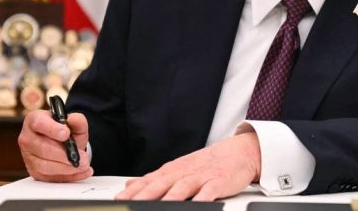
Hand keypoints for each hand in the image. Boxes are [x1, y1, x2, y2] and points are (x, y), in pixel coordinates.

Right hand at [18, 109, 92, 181]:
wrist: (63, 143)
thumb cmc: (65, 131)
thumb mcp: (74, 123)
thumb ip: (77, 120)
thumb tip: (73, 120)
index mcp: (34, 120)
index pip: (38, 123)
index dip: (52, 129)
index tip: (66, 134)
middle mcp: (27, 138)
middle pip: (42, 148)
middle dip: (64, 154)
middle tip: (81, 157)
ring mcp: (28, 156)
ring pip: (44, 166)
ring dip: (66, 168)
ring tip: (82, 165)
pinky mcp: (34, 171)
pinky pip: (49, 178)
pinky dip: (68, 177)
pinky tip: (81, 173)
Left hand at [116, 131, 260, 200]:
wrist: (239, 152)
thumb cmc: (208, 164)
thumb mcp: (179, 168)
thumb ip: (154, 179)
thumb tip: (129, 186)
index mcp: (173, 170)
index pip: (149, 181)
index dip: (133, 192)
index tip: (118, 201)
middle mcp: (184, 172)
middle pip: (161, 184)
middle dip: (144, 195)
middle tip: (130, 204)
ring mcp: (201, 176)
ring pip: (182, 187)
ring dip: (170, 197)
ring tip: (160, 207)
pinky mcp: (218, 181)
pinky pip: (209, 191)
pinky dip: (202, 198)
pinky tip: (197, 204)